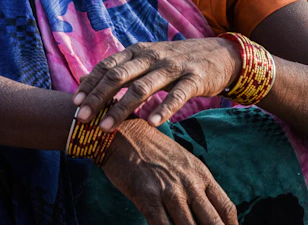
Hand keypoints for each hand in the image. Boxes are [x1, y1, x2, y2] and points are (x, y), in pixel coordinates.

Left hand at [73, 38, 240, 129]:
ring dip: (122, 108)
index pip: (107, 66)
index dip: (90, 83)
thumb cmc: (175, 61)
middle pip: (118, 77)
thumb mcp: (146, 59)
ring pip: (142, 88)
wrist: (221, 54)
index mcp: (137, 51)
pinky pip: (177, 96)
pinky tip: (151, 123)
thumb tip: (86, 82)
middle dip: (98, 97)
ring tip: (107, 127)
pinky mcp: (194, 79)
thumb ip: (121, 69)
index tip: (74, 102)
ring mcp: (173, 67)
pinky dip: (163, 109)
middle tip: (82, 118)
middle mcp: (151, 56)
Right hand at [102, 119, 237, 224]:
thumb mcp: (182, 161)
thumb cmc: (150, 148)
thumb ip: (196, 184)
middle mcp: (188, 184)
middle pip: (212, 223)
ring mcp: (168, 191)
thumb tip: (205, 209)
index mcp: (200, 174)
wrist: (122, 133)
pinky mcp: (146, 197)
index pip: (226, 208)